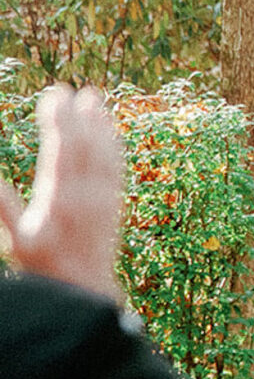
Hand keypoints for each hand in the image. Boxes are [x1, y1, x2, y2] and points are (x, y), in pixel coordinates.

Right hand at [0, 86, 125, 299]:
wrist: (85, 290)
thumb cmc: (45, 266)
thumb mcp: (16, 240)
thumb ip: (2, 208)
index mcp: (60, 198)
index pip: (62, 149)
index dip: (59, 119)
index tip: (54, 95)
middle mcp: (87, 194)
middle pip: (85, 145)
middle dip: (78, 115)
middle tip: (71, 88)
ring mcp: (105, 197)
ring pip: (105, 152)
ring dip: (100, 124)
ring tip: (94, 97)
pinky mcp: (114, 203)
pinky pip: (116, 166)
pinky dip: (113, 144)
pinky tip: (110, 129)